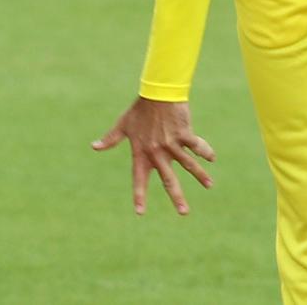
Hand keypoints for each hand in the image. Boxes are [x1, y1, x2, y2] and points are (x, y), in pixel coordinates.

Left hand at [92, 97, 214, 214]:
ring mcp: (172, 144)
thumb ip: (111, 139)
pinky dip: (205, 151)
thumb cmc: (140, 109)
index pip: (139, 178)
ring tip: (209, 185)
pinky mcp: (184, 134)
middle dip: (177, 197)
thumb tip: (94, 146)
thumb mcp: (124, 124)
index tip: (140, 212)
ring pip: (188, 164)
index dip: (139, 195)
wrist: (157, 92)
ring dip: (200, 175)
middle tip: (184, 213)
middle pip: (168, 179)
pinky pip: (197, 146)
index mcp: (141, 152)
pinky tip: (212, 158)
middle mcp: (157, 152)